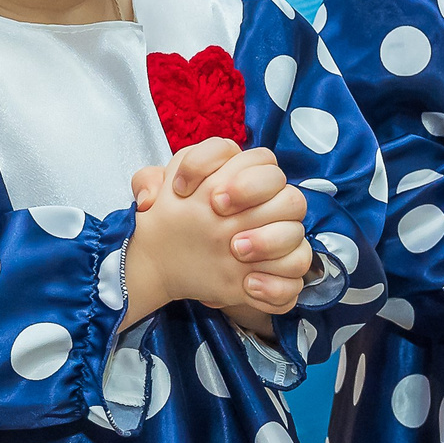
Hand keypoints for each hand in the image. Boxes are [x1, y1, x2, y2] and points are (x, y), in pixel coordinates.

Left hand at [126, 144, 310, 320]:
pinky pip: (295, 278)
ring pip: (296, 231)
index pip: (256, 158)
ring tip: (234, 250)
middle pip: (287, 190)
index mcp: (244, 180)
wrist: (172, 262)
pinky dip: (275, 283)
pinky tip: (247, 284)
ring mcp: (278, 242)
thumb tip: (149, 197)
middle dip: (253, 193)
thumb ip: (147, 182)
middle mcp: (268, 208)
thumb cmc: (174, 222)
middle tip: (216, 209)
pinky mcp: (280, 276)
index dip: (220, 166)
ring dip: (268, 240)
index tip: (183, 187)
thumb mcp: (155, 199)